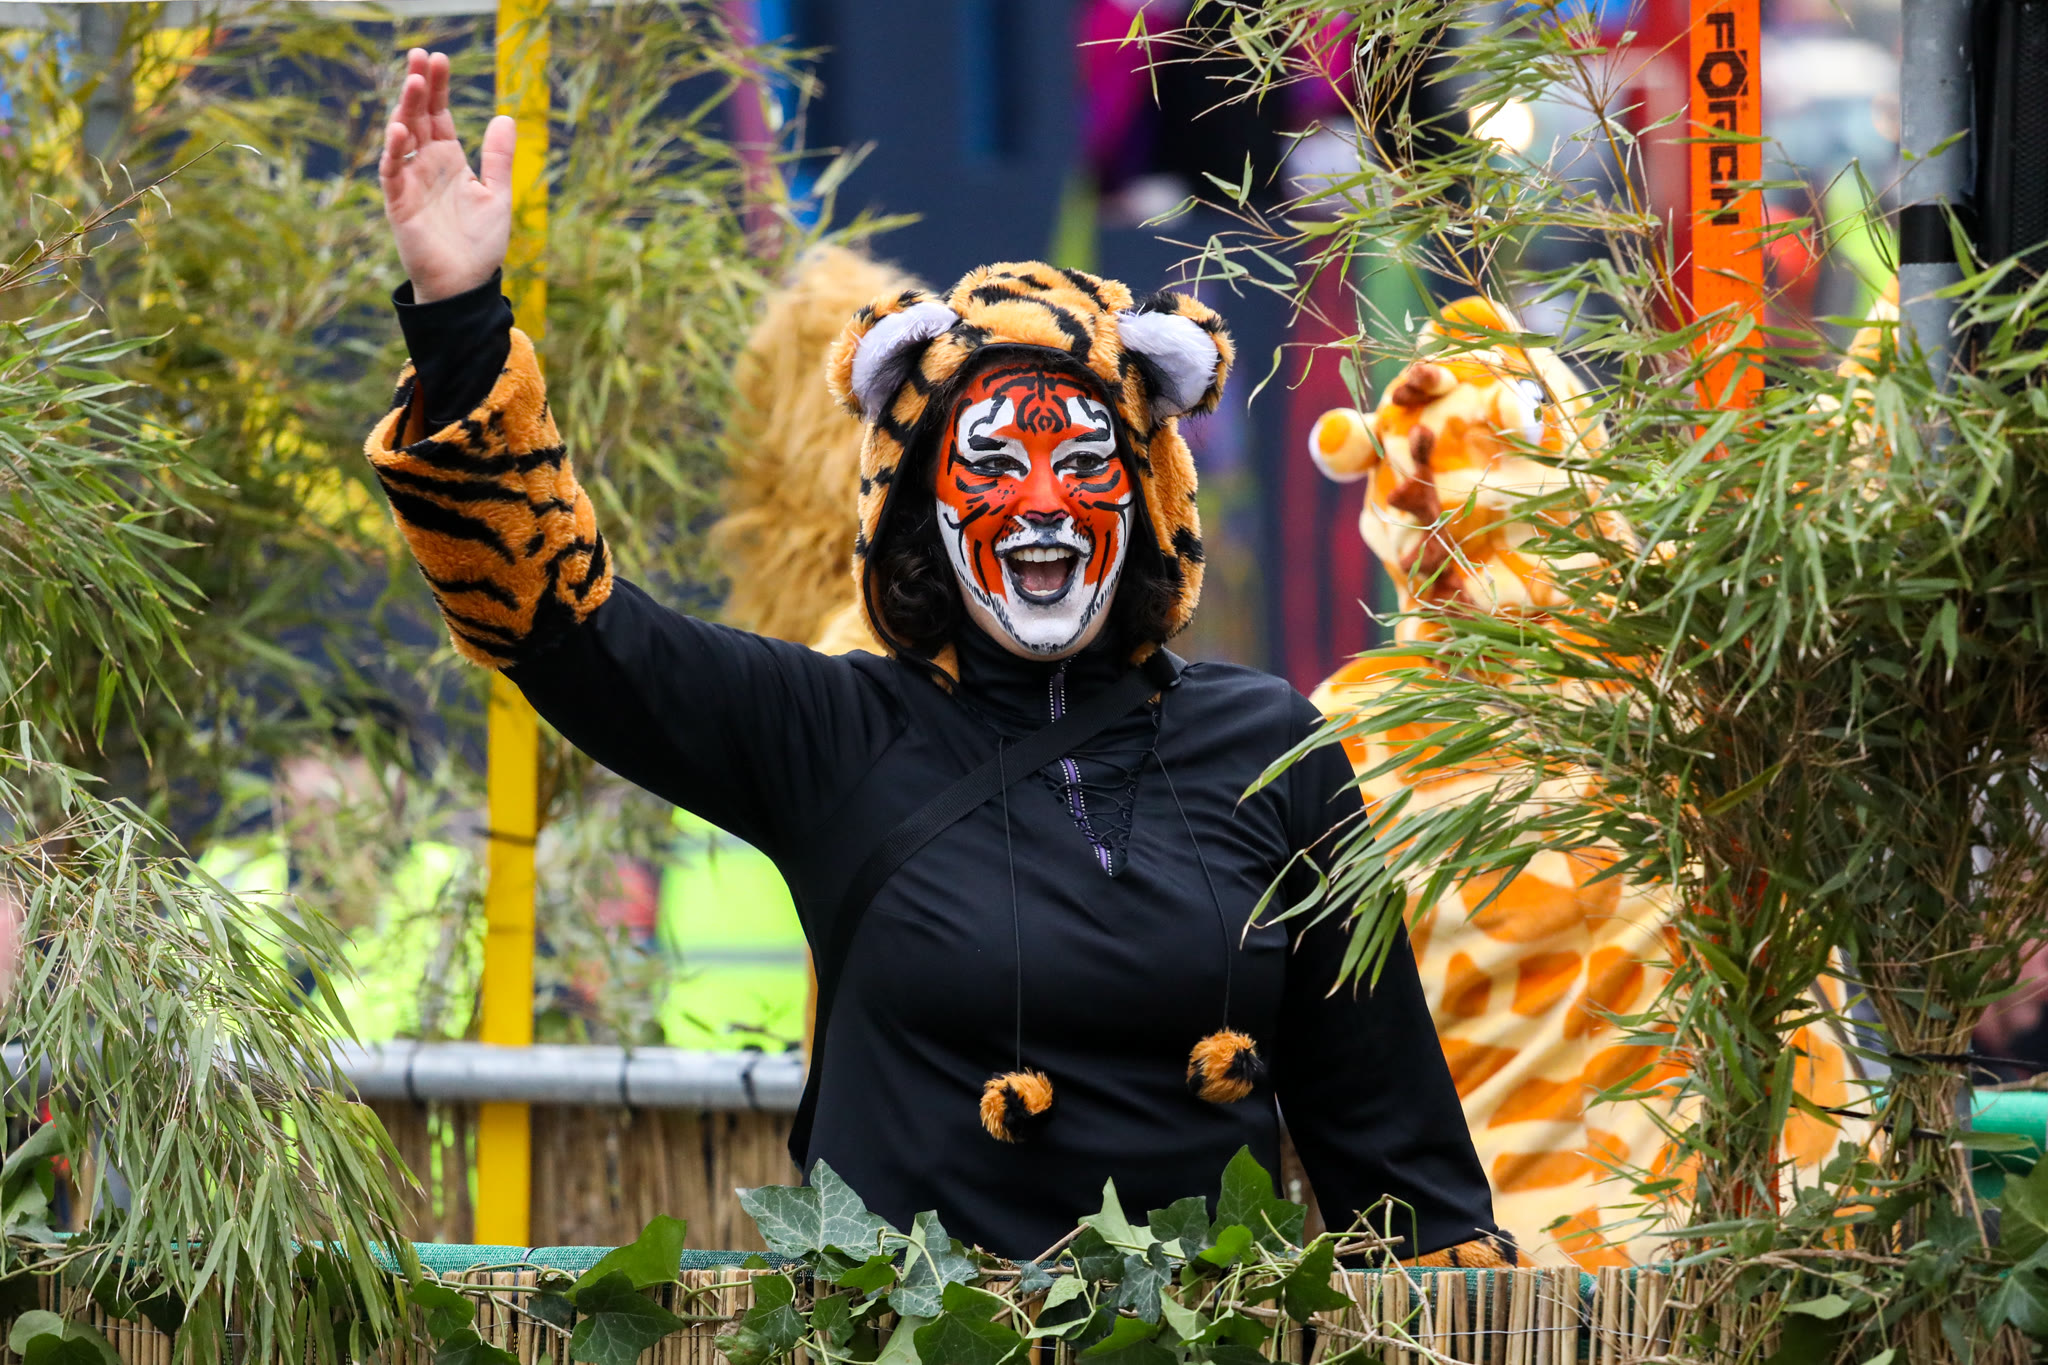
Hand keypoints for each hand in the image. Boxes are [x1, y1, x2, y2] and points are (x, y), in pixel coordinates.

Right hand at [380, 49, 513, 303]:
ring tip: (414, 81)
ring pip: (402, 137)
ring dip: (406, 109)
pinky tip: (400, 129)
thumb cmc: (480, 244)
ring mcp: (411, 182)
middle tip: (421, 55)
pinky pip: (393, 172)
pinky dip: (395, 151)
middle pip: (418, 117)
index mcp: (450, 160)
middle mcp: (427, 166)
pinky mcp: (400, 204)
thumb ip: (498, 158)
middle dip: (419, 87)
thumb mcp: (497, 195)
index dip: (438, 88)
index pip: (440, 114)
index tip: (440, 58)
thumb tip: (505, 117)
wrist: (465, 286)